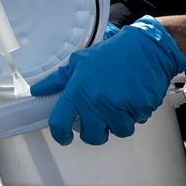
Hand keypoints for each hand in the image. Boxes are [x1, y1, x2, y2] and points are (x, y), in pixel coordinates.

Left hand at [30, 16, 185, 145]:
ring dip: (117, 122)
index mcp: (79, 91)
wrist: (147, 48)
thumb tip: (38, 90)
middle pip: (92, 136)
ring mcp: (119, 108)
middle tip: (98, 117)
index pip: (60, 123)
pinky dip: (134, 113)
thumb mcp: (80, 61)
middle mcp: (97, 103)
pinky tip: (132, 96)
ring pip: (117, 131)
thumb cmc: (112, 53)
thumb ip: (57, 79)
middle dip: (95, 130)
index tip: (63, 137)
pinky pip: (135, 122)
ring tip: (118, 101)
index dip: (60, 134)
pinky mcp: (139, 110)